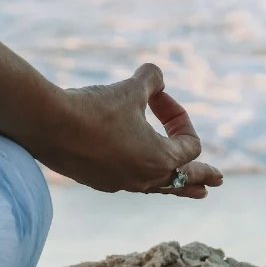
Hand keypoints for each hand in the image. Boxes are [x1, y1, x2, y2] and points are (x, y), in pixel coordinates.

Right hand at [30, 64, 222, 198]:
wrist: (48, 125)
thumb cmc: (94, 108)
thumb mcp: (129, 88)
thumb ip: (151, 80)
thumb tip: (156, 76)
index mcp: (160, 159)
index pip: (189, 144)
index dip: (179, 115)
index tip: (157, 96)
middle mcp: (144, 178)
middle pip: (183, 181)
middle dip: (201, 176)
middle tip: (217, 180)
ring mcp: (119, 183)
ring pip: (156, 187)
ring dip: (173, 183)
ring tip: (189, 190)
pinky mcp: (96, 180)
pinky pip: (127, 181)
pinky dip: (138, 174)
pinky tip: (133, 172)